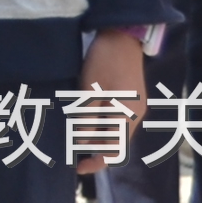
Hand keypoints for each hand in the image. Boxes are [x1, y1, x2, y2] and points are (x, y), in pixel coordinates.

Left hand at [71, 31, 145, 172]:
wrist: (121, 35)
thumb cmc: (105, 60)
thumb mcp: (90, 89)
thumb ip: (87, 117)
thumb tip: (81, 143)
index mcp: (127, 116)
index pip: (114, 150)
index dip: (96, 161)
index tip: (77, 167)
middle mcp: (133, 114)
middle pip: (114, 142)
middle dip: (93, 149)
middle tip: (68, 150)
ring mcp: (132, 105)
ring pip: (113, 129)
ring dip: (94, 135)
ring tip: (71, 135)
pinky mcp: (128, 95)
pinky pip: (113, 117)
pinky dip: (99, 122)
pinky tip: (82, 117)